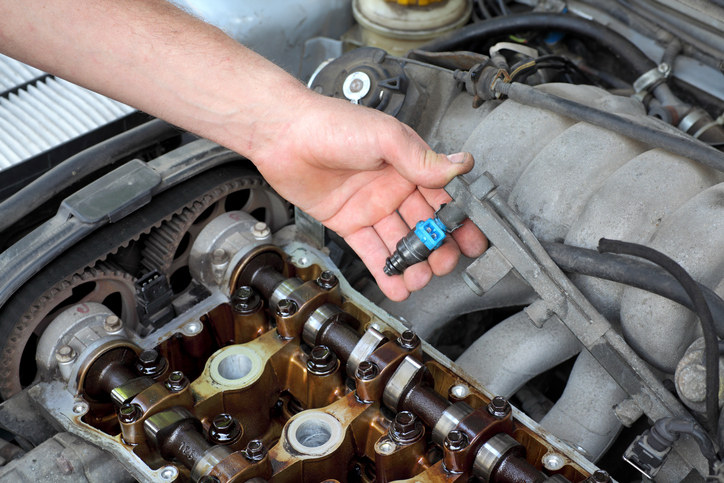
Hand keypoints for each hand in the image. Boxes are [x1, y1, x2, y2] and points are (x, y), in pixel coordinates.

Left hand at [249, 90, 487, 300]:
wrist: (284, 135)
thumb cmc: (331, 124)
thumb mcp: (384, 136)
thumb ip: (420, 157)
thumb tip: (458, 166)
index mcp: (408, 163)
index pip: (443, 196)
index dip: (459, 220)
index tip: (473, 239)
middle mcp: (392, 186)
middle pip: (424, 224)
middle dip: (437, 247)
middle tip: (445, 265)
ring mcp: (370, 206)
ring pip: (399, 241)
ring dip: (412, 262)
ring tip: (421, 279)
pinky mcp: (348, 222)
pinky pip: (371, 249)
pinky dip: (384, 269)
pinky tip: (397, 284)